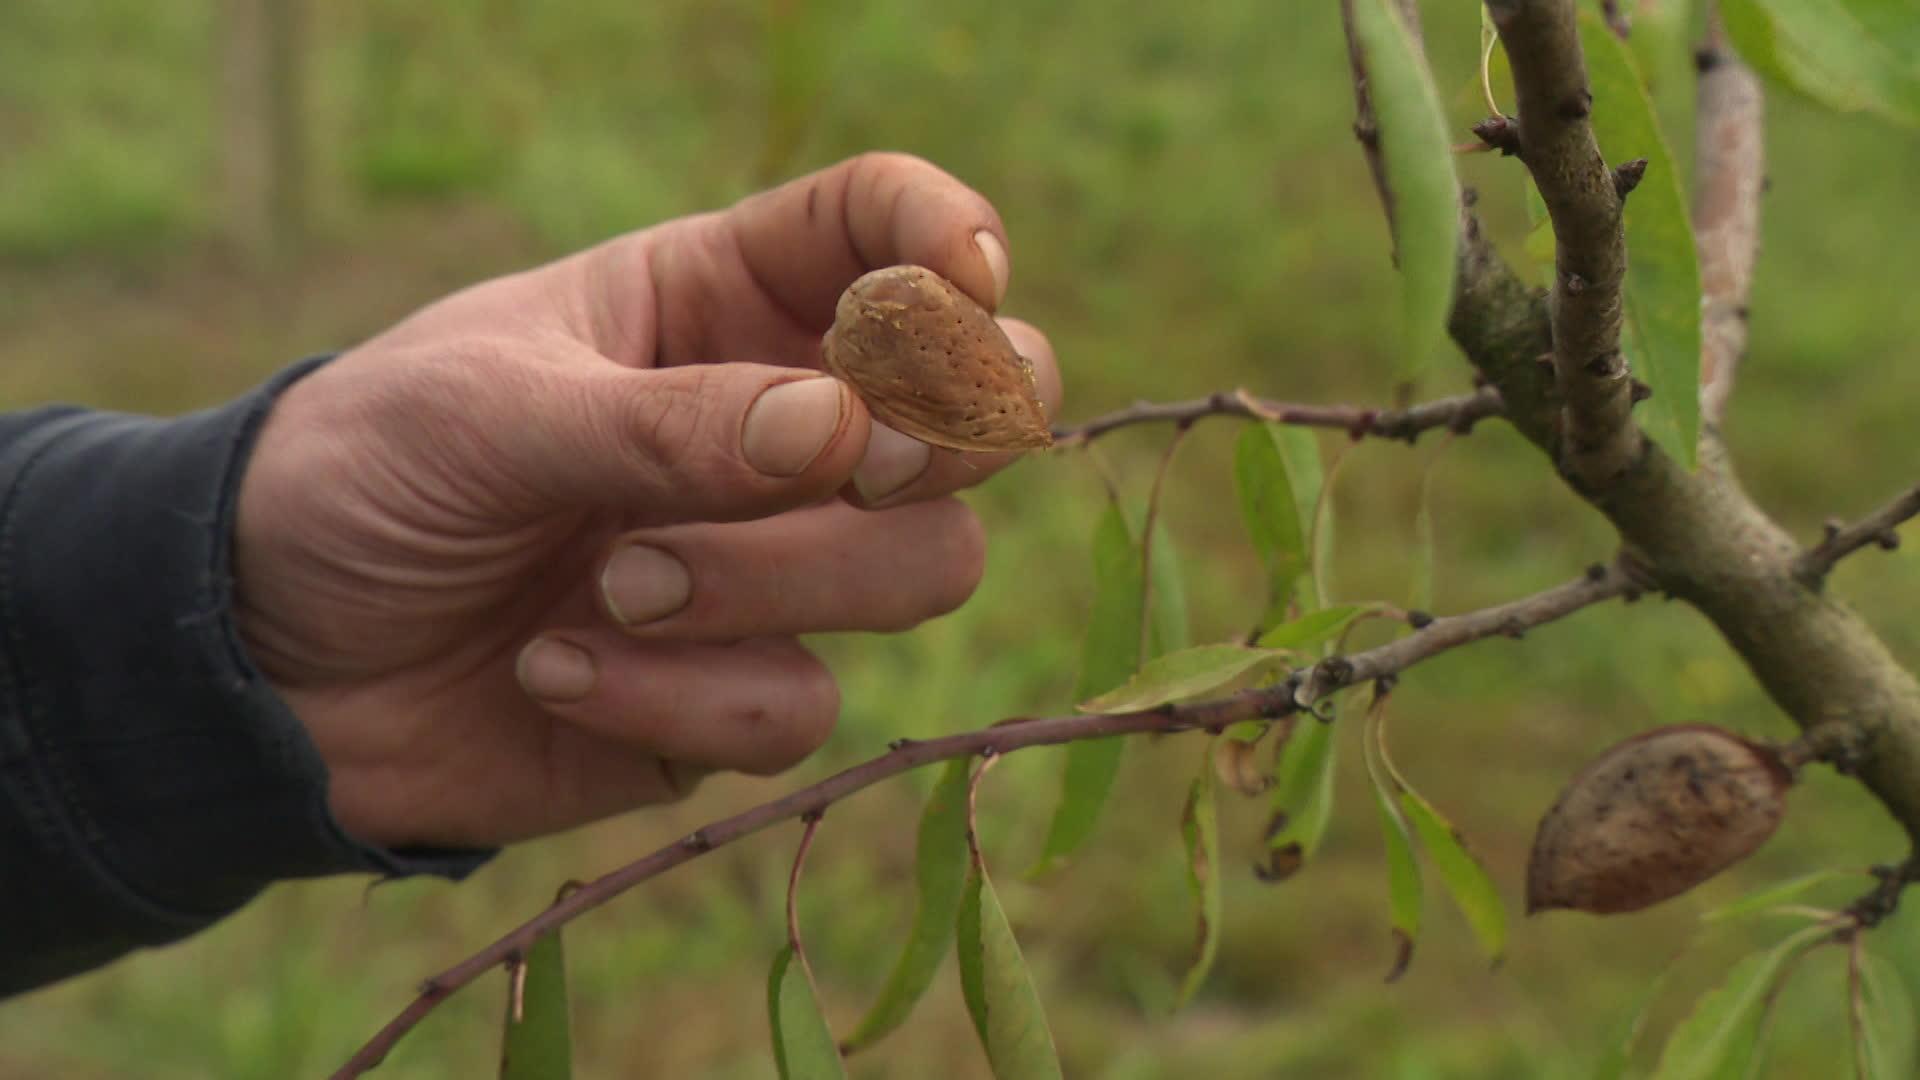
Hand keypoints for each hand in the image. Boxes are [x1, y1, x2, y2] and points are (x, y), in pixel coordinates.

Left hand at [232, 153, 1060, 849]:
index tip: (965, 279)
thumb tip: (847, 430)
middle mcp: (776, 427)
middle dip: (947, 437)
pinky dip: (679, 698)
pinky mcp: (741, 696)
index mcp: (717, 303)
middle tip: (856, 464)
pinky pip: (799, 707)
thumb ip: (664, 421)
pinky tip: (551, 673)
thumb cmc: (367, 475)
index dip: (949, 238)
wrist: (267, 660)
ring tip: (610, 588)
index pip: (879, 234)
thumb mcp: (487, 411)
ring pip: (921, 568)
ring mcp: (774, 567)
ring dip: (773, 581)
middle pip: (971, 416)